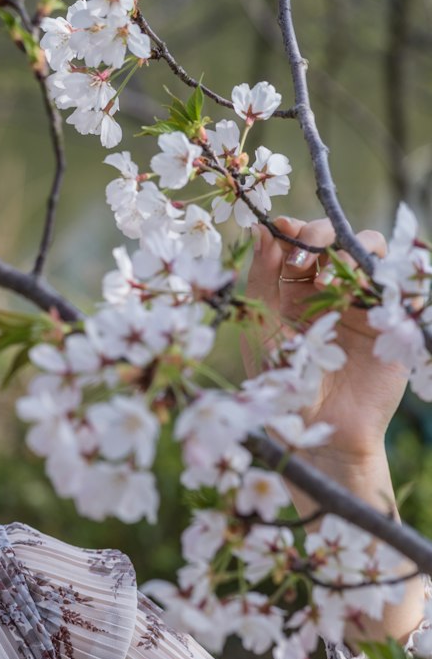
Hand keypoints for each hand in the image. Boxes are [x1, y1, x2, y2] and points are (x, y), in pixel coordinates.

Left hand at [242, 215, 407, 462]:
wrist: (319, 431)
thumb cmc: (283, 387)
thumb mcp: (262, 328)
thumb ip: (261, 278)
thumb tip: (260, 226)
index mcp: (293, 292)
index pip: (296, 243)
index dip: (289, 230)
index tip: (278, 230)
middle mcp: (328, 291)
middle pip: (332, 238)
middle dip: (316, 236)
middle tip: (301, 257)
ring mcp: (362, 301)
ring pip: (368, 248)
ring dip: (349, 250)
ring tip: (328, 280)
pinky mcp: (392, 316)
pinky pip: (398, 278)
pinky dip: (383, 269)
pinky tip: (358, 286)